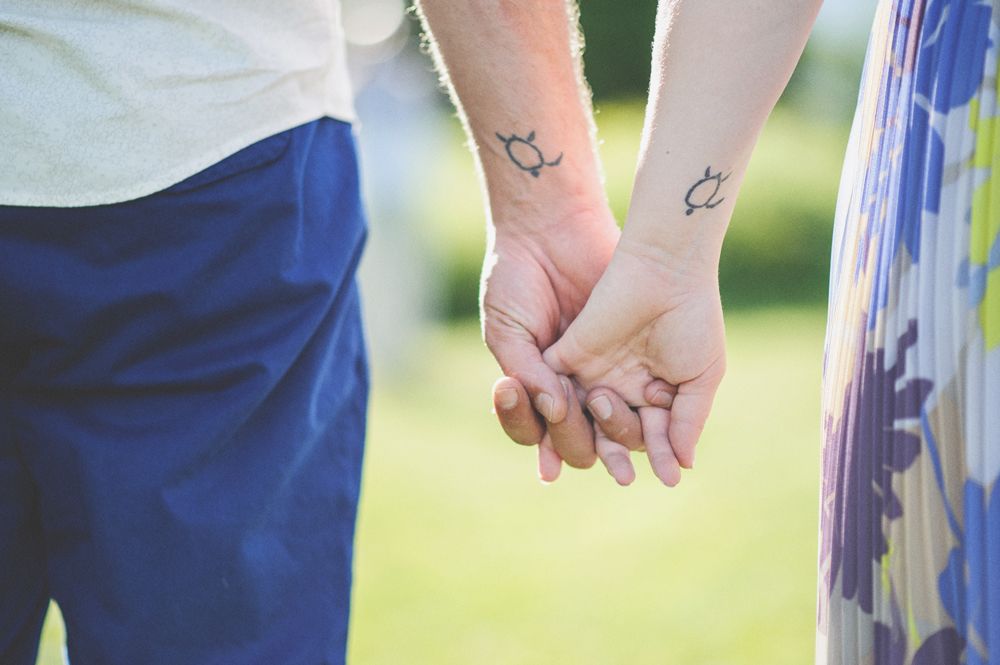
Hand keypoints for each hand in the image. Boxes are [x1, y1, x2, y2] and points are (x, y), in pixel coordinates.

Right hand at [482, 204, 625, 480]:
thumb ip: (526, 372)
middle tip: (567, 415)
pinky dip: (640, 414)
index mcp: (529, 386)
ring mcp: (598, 375)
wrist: (551, 231)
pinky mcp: (631, 358)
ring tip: (609, 429)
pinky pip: (638, 396)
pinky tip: (643, 417)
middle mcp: (565, 388)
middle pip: (571, 437)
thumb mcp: (507, 329)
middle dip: (570, 437)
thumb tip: (553, 409)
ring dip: (607, 437)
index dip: (527, 428)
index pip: (529, 427)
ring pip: (606, 426)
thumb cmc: (516, 279)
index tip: (518, 404)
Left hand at [541, 237, 725, 484]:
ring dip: (589, 432)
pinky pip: (551, 393)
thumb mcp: (702, 374)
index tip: (668, 478)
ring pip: (580, 421)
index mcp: (654, 392)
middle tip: (625, 474)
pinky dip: (555, 410)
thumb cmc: (691, 318)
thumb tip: (683, 465)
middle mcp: (620, 386)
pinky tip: (567, 415)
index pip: (649, 436)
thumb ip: (690, 420)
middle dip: (618, 453)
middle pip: (611, 434)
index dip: (658, 455)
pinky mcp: (565, 356)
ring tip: (604, 417)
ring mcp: (591, 372)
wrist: (664, 270)